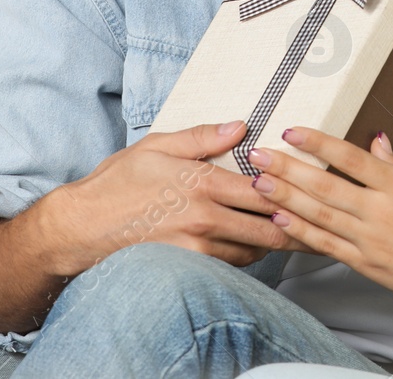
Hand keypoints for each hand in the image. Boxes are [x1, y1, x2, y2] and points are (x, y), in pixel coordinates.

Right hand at [45, 120, 307, 276]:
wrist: (80, 228)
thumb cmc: (117, 182)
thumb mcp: (157, 146)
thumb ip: (202, 137)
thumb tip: (240, 126)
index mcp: (201, 182)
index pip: (263, 188)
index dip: (290, 187)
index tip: (307, 182)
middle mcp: (204, 217)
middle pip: (267, 225)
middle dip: (292, 220)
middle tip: (311, 212)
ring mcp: (196, 246)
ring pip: (253, 248)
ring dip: (272, 239)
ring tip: (289, 226)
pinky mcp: (188, 266)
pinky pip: (231, 264)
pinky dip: (247, 254)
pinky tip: (254, 242)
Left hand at [248, 127, 392, 304]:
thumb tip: (375, 142)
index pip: (350, 159)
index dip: (318, 144)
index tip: (292, 132)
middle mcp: (380, 212)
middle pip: (325, 187)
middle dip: (288, 169)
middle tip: (259, 156)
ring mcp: (369, 240)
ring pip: (319, 216)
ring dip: (285, 198)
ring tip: (259, 183)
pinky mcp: (365, 264)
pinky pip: (325, 245)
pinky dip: (300, 232)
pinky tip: (280, 219)